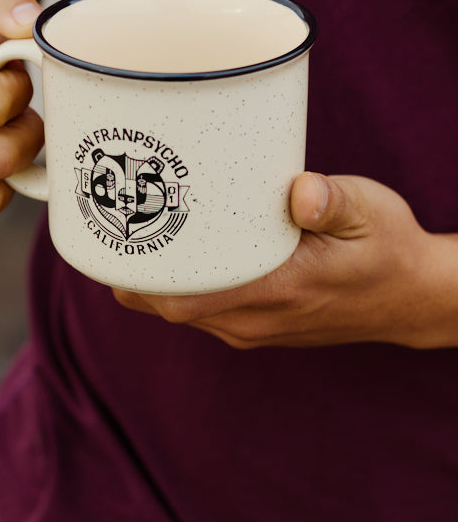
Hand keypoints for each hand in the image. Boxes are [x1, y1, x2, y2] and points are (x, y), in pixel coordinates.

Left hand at [113, 172, 457, 348]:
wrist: (413, 299)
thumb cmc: (389, 249)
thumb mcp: (370, 212)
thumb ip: (333, 200)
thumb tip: (299, 192)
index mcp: (277, 292)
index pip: (184, 300)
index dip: (136, 279)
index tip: (109, 243)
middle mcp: (256, 320)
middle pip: (168, 307)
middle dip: (131, 275)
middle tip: (109, 223)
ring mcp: (254, 328)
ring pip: (181, 313)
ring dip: (153, 283)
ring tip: (130, 235)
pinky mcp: (257, 325)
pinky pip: (202, 312)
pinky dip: (178, 288)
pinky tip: (173, 255)